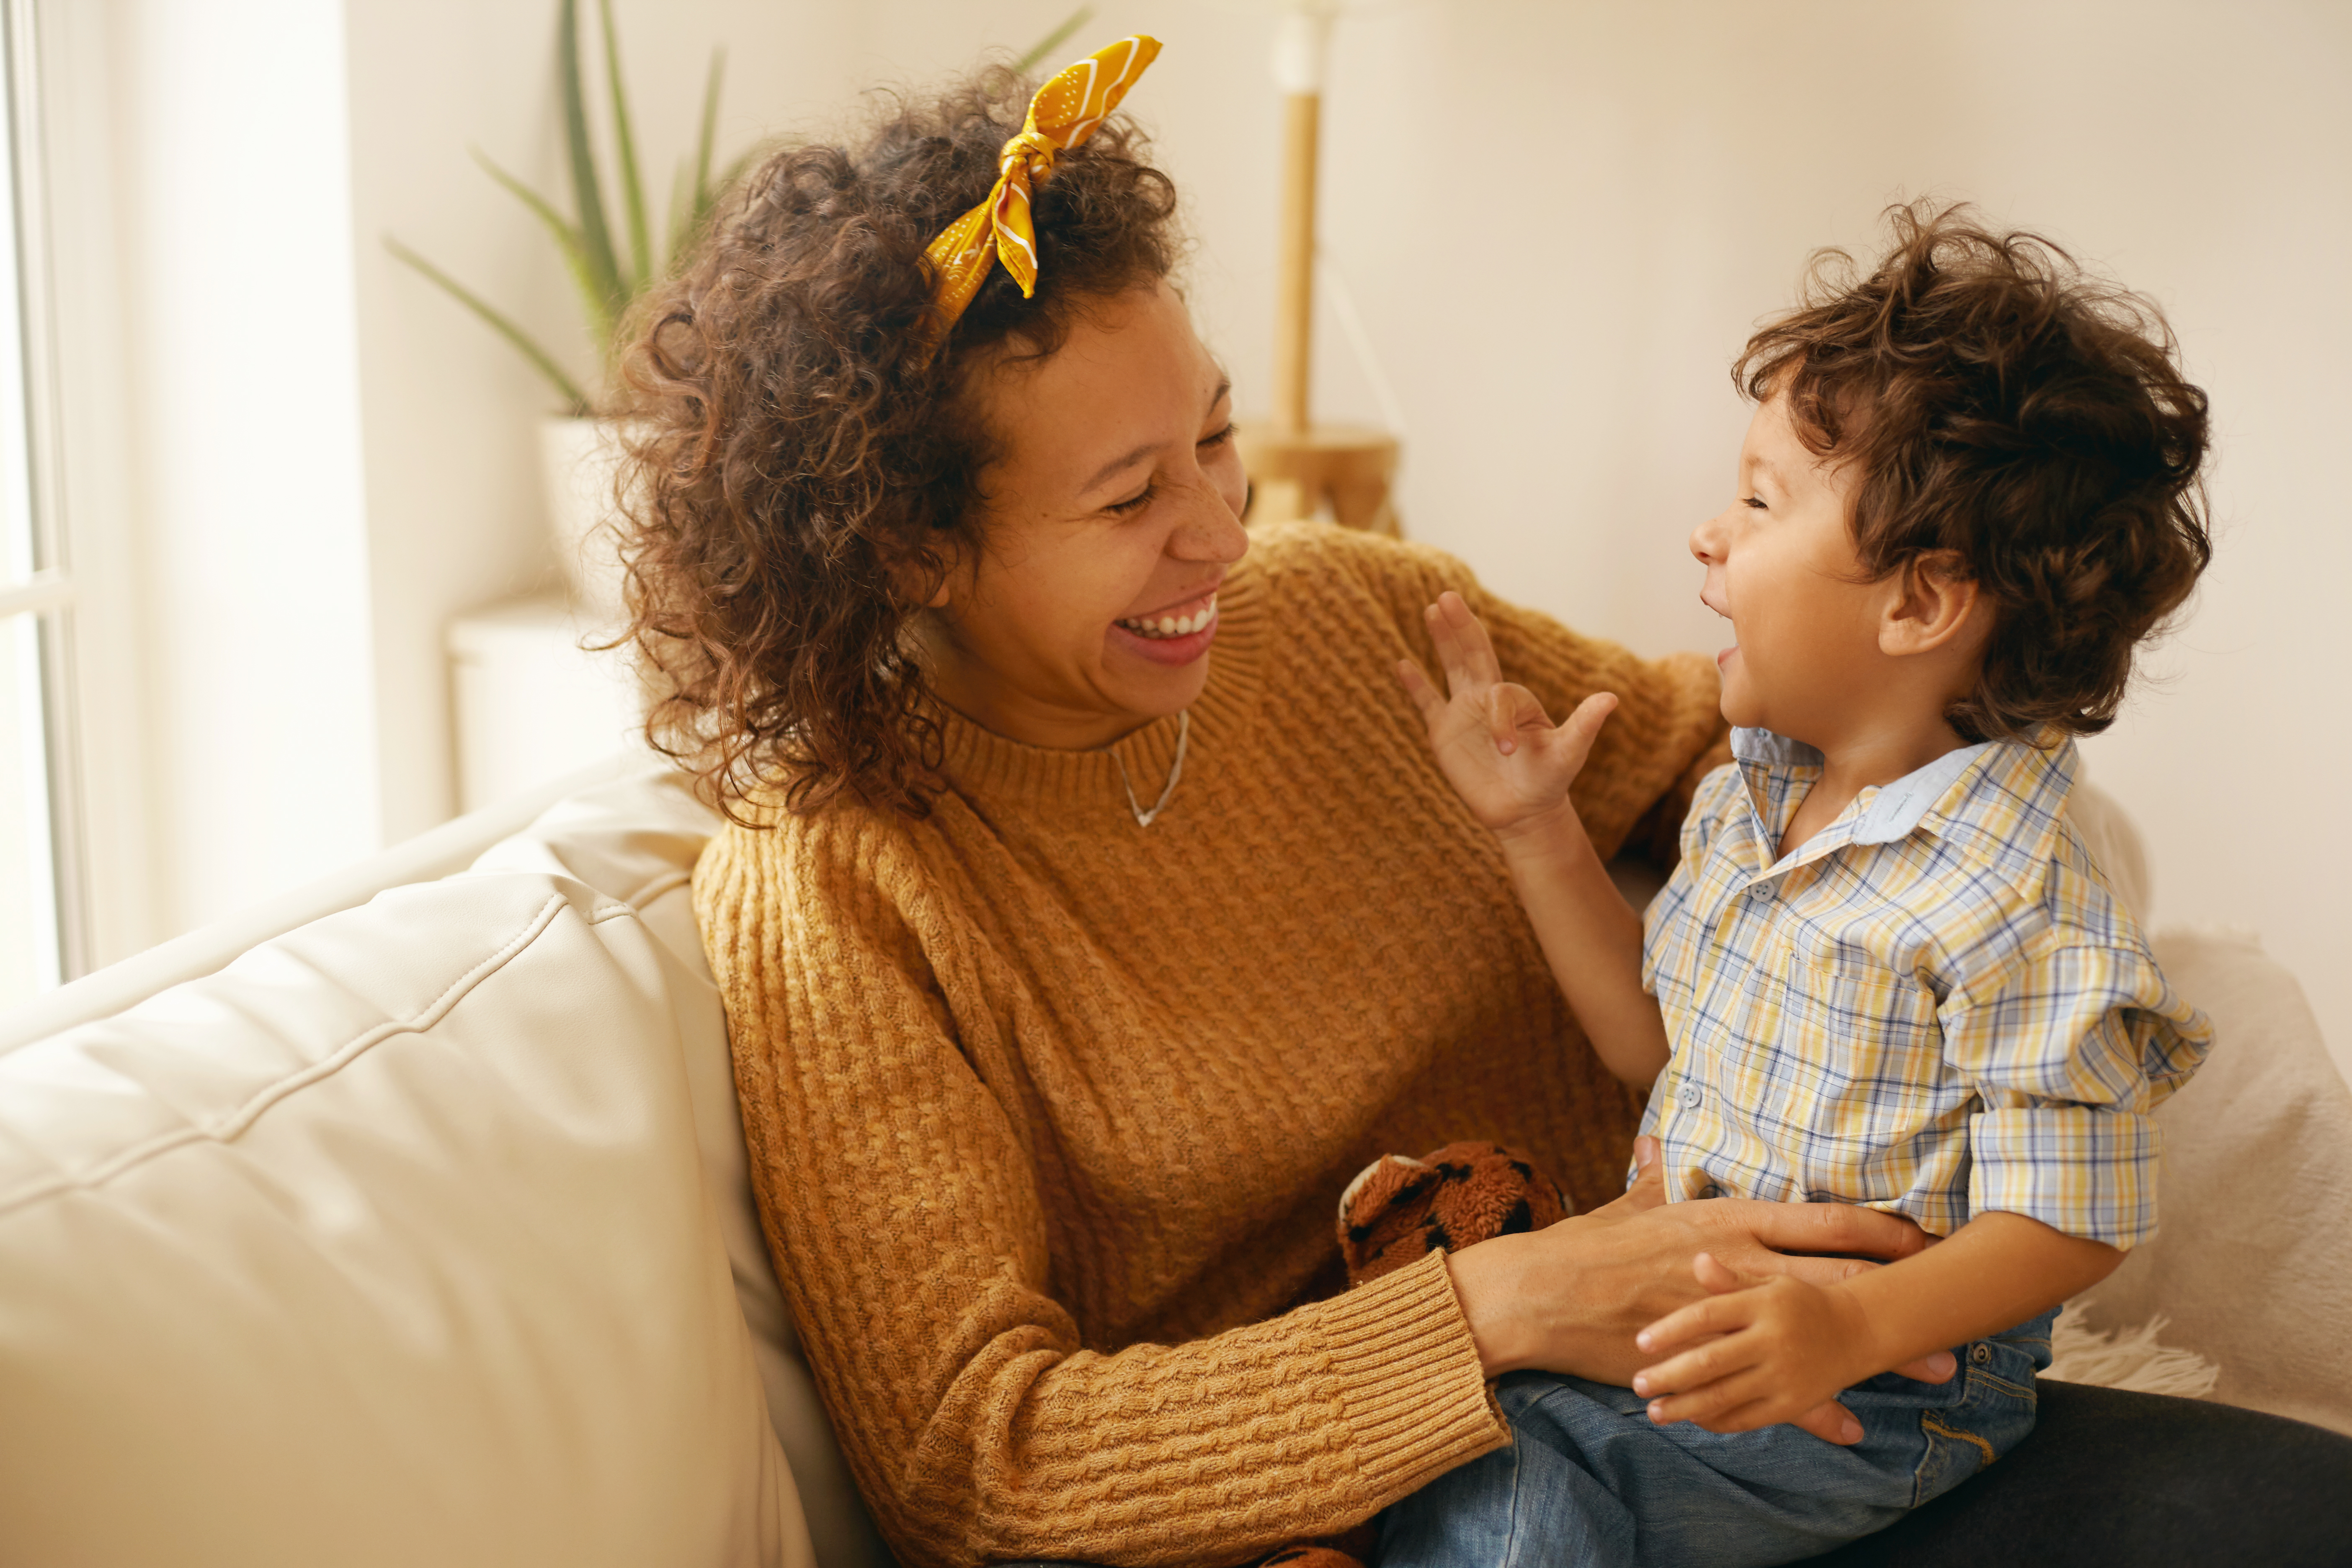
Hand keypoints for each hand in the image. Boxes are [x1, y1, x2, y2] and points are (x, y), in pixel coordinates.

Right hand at [1397, 592, 1617, 840]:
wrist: (1523, 811)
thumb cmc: (1548, 780)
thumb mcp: (1569, 752)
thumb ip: (1584, 724)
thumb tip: (1612, 699)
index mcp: (1515, 700)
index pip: (1499, 695)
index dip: (1500, 720)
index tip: (1506, 750)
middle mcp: (1487, 698)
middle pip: (1473, 653)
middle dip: (1460, 626)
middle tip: (1447, 596)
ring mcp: (1463, 713)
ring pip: (1450, 667)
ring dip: (1441, 639)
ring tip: (1432, 609)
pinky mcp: (1443, 733)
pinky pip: (1427, 702)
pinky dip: (1415, 685)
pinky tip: (1402, 663)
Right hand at [1446, 1139, 1956, 1445]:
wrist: (1547, 1293)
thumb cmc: (1590, 1247)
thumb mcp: (1630, 1204)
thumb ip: (1653, 1176)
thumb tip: (1655, 1143)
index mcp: (1731, 1221)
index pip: (1824, 1217)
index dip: (1881, 1223)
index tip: (1924, 1231)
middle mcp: (1742, 1263)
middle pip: (1842, 1271)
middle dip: (1903, 1287)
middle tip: (1957, 1300)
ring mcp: (1731, 1313)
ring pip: (1821, 1330)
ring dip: (1881, 1352)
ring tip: (1937, 1370)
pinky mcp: (1713, 1357)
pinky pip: (1774, 1388)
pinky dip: (1817, 1411)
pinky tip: (1852, 1428)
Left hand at [1632, 1260, 1877, 1434]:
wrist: (1857, 1330)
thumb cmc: (1798, 1302)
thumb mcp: (1769, 1281)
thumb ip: (1730, 1280)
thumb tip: (1698, 1260)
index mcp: (1762, 1302)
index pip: (1707, 1315)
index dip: (1671, 1330)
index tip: (1639, 1343)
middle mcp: (1772, 1339)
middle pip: (1711, 1361)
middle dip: (1670, 1376)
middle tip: (1638, 1384)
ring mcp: (1784, 1374)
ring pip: (1725, 1396)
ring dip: (1685, 1407)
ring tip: (1654, 1412)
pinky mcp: (1792, 1403)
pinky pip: (1747, 1418)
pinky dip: (1717, 1421)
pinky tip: (1693, 1419)